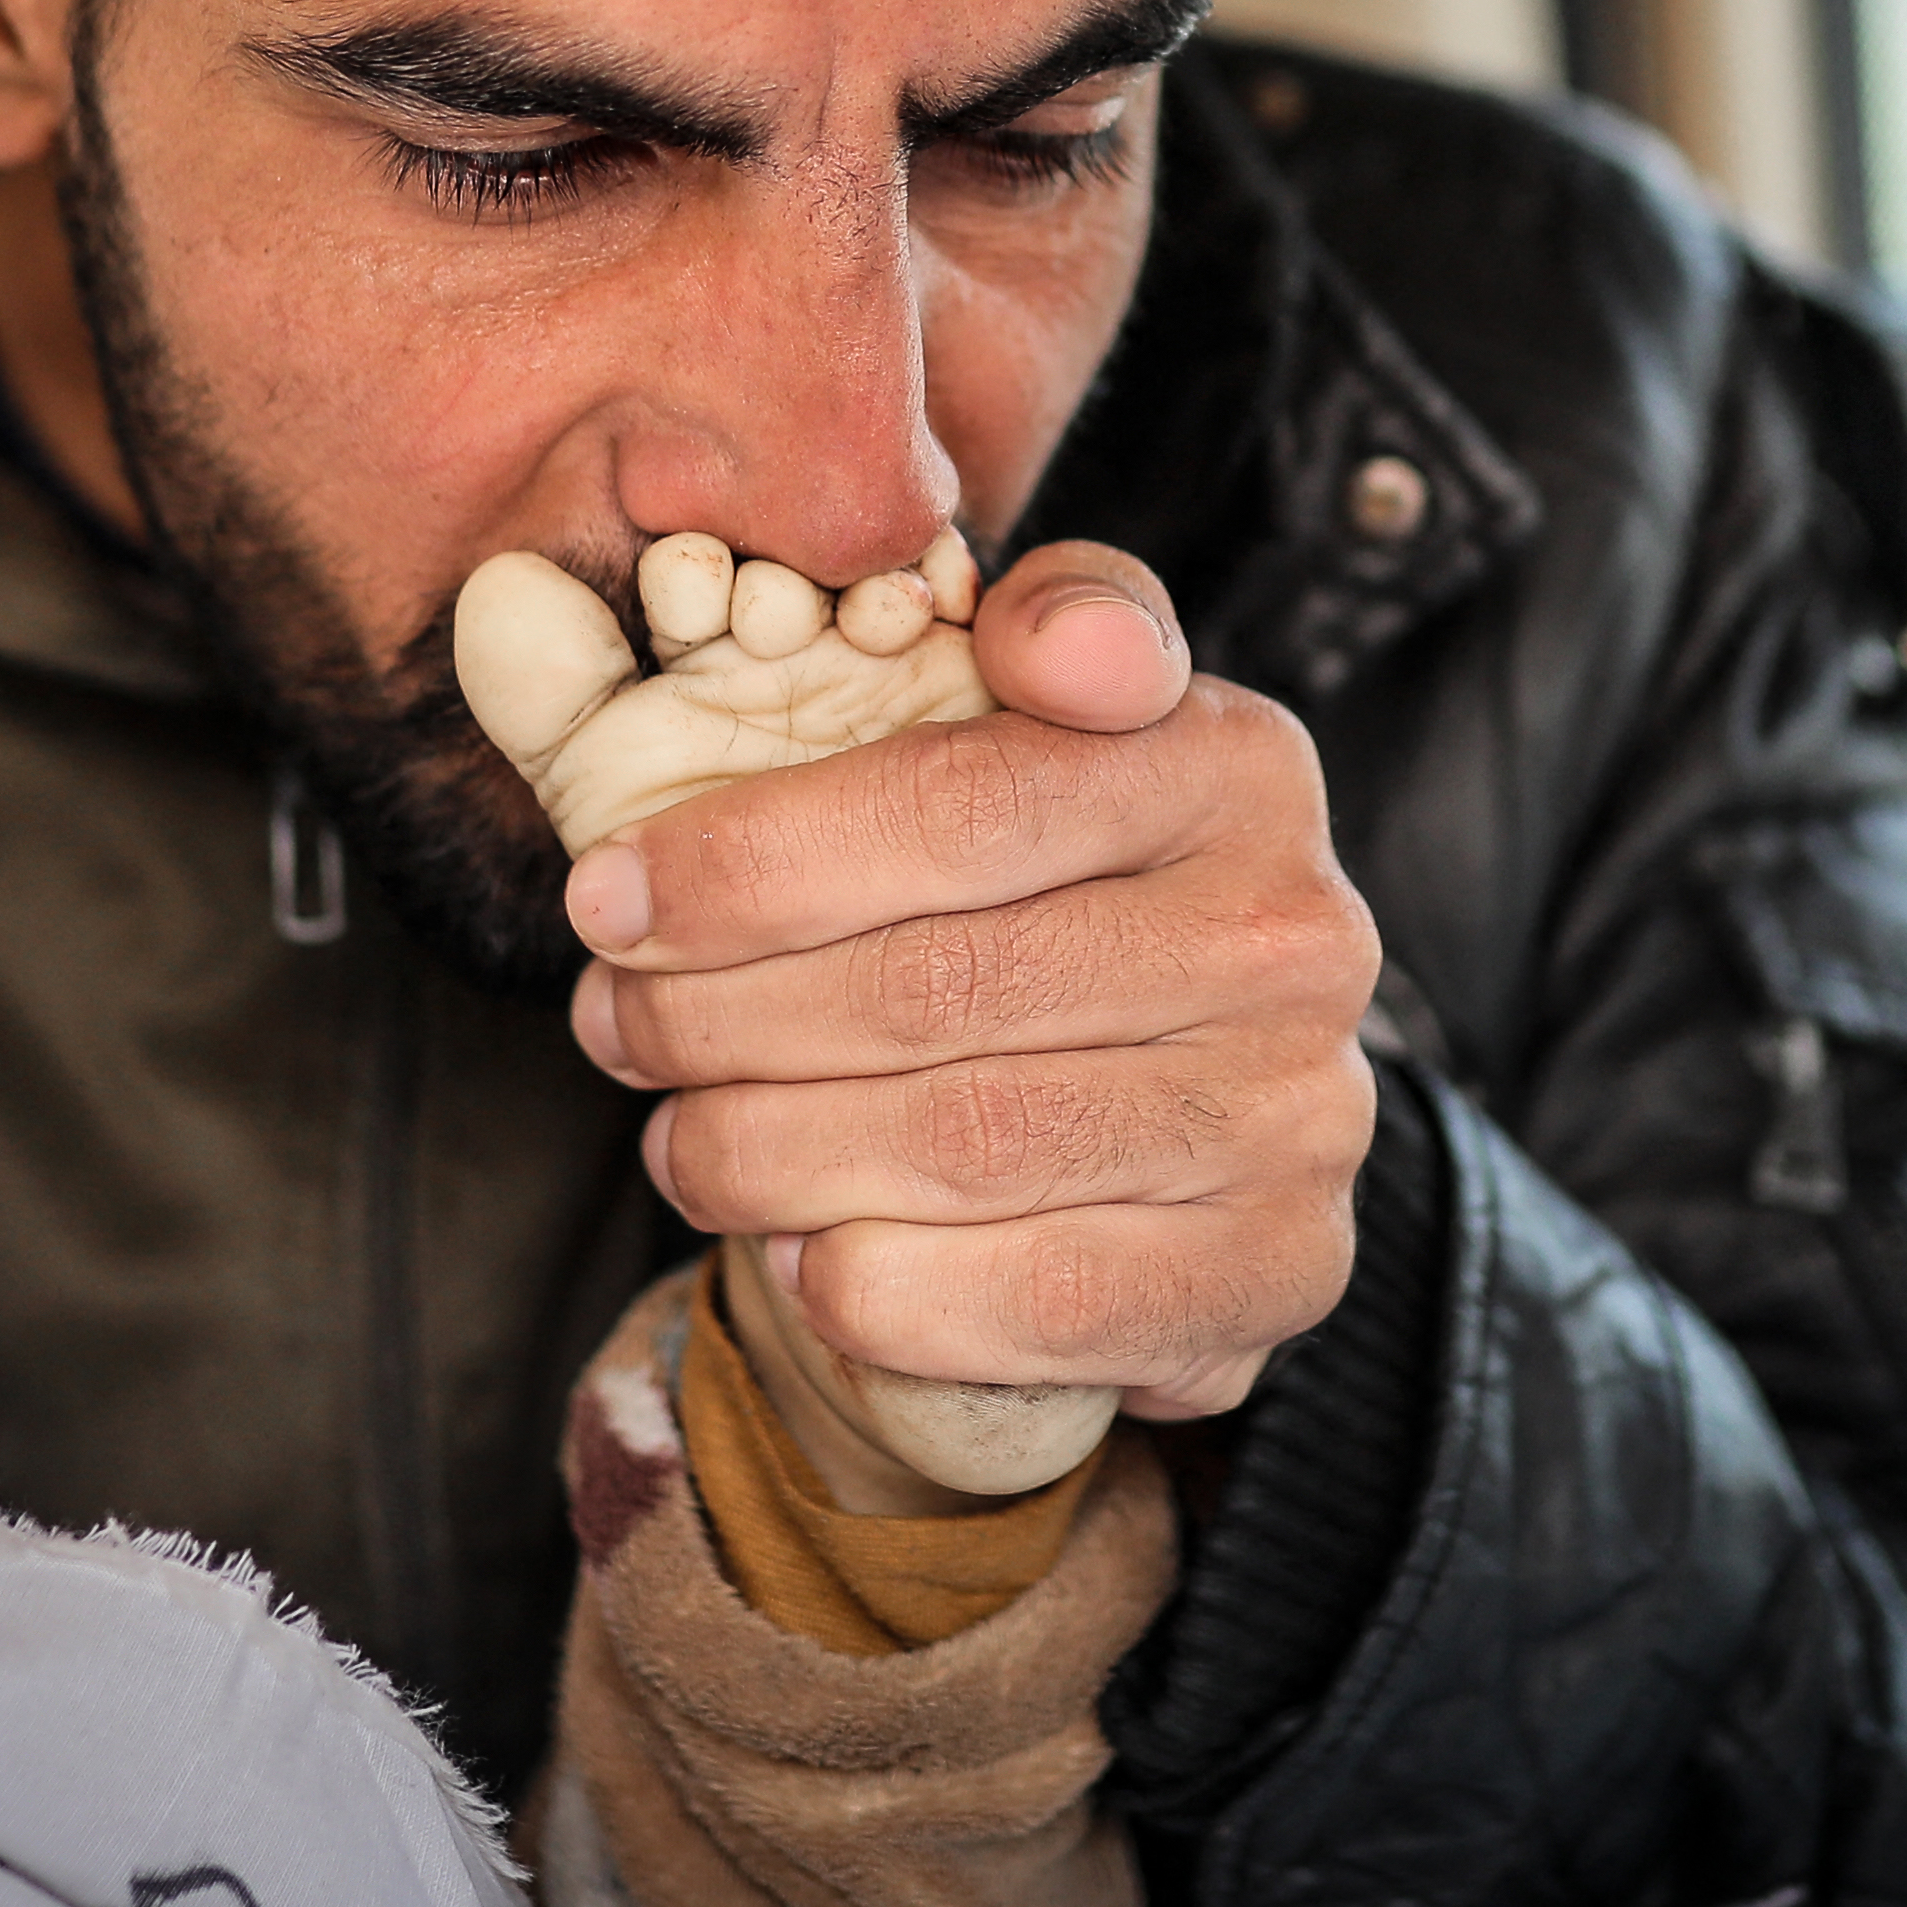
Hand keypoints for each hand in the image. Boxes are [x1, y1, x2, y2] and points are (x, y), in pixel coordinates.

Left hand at [566, 541, 1379, 1427]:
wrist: (1196, 1102)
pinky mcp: (1277, 1269)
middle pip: (940, 988)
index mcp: (1231, 762)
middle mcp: (1294, 935)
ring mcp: (1299, 1114)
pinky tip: (794, 1253)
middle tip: (612, 1026)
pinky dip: (872, 1286)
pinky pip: (1033, 1299)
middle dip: (721, 1016)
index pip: (962, 803)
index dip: (753, 859)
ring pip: (964, 1146)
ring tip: (680, 1141)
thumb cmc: (1056, 886)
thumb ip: (1005, 630)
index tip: (607, 896)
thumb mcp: (1031, 728)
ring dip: (766, 1155)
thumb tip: (998, 607)